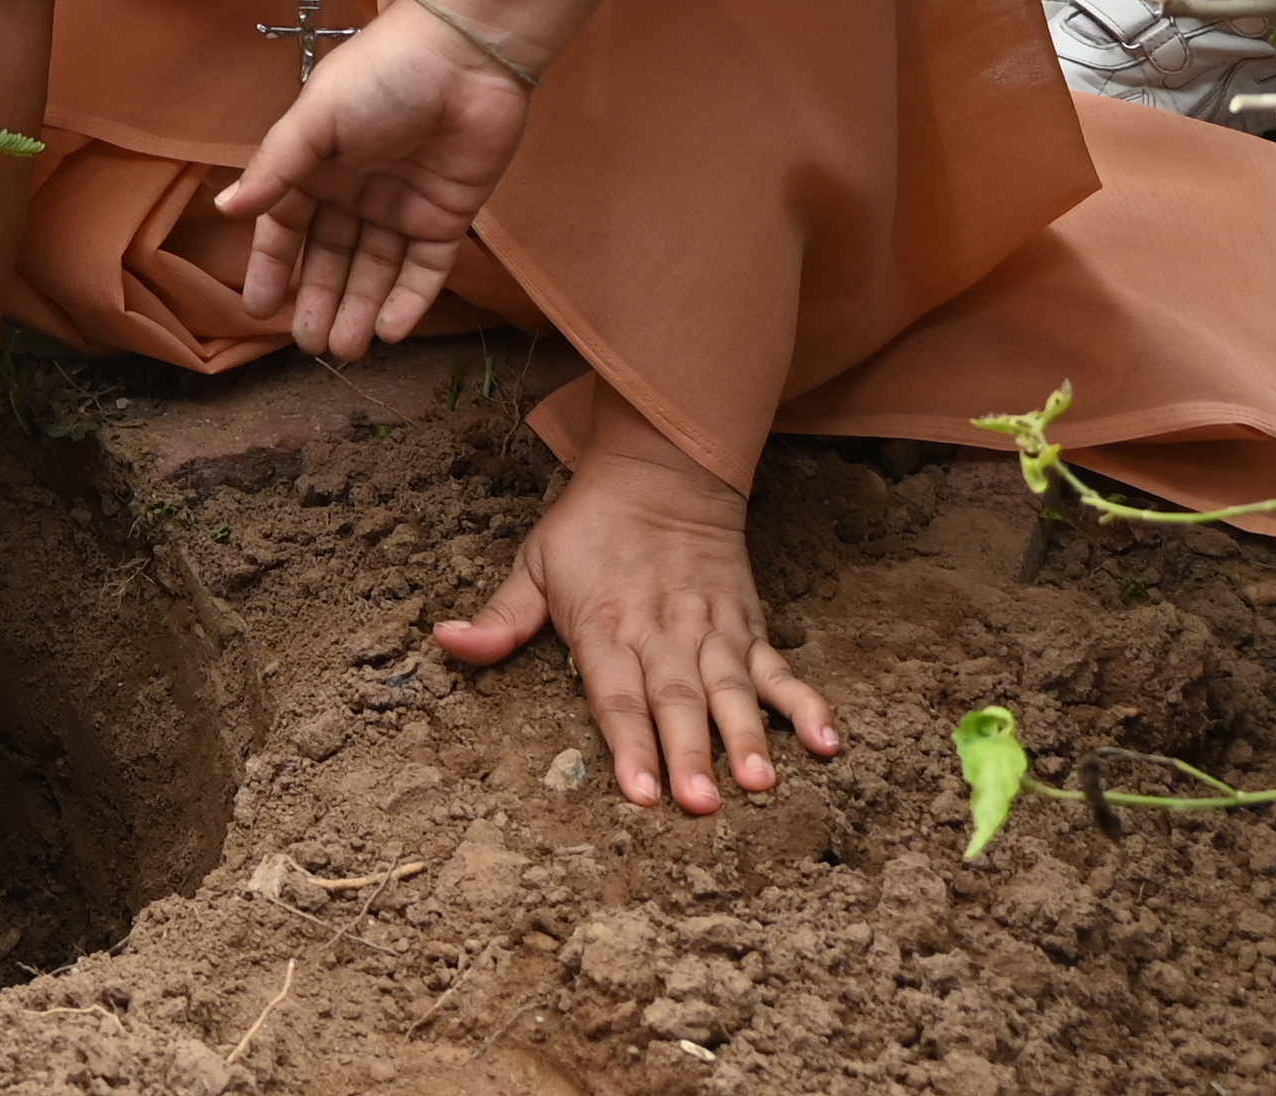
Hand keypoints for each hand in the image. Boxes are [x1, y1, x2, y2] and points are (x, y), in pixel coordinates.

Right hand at [216, 1, 534, 359]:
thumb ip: (275, 168)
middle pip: (332, 258)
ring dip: (360, 309)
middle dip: (320, 301)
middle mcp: (356, 191)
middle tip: (312, 347)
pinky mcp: (448, 218)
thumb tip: (225, 209)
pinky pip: (426, 270)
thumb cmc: (380, 77)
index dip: (273, 267)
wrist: (466, 55)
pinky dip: (408, 301)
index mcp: (317, 164)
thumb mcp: (316, 119)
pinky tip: (391, 331)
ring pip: (376, 271)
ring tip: (347, 351)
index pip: (287, 227)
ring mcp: (403, 207)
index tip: (260, 311)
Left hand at [436, 443, 837, 814]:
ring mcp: (712, 631)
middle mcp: (663, 633)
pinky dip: (807, 705)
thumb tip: (445, 643)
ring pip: (732, 690)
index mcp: (606, 625)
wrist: (662, 470)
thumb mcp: (532, 563)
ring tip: (763, 783)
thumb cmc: (590, 527)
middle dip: (690, 754)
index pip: (616, 695)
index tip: (641, 791)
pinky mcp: (748, 627)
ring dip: (749, 737)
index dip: (628, 744)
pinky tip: (829, 742)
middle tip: (701, 805)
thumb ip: (499, 618)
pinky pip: (780, 670)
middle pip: (677, 701)